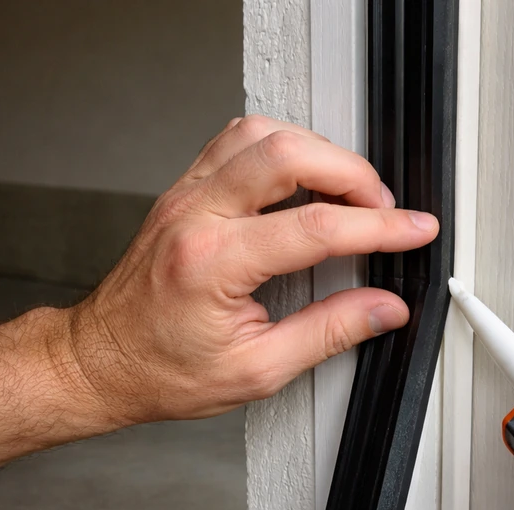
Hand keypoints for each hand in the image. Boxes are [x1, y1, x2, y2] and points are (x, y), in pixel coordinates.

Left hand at [61, 115, 438, 426]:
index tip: (413, 230)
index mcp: (212, 263)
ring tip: (346, 190)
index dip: (378, 227)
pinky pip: (236, 142)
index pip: (316, 227)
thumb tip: (384, 309)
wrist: (100, 363)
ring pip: (259, 133)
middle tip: (381, 207)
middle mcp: (194, 216)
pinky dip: (281, 149)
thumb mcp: (255, 371)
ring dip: (315, 151)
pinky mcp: (183, 193)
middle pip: (285, 152)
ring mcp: (184, 197)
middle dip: (350, 172)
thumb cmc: (161, 372)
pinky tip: (302, 180)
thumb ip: (328, 333)